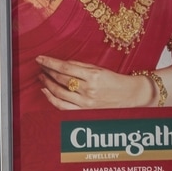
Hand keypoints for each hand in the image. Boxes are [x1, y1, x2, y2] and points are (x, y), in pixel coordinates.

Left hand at [36, 56, 155, 109]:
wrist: (131, 96)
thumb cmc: (115, 81)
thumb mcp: (100, 69)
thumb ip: (80, 66)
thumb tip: (61, 63)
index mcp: (94, 76)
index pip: (65, 68)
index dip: (50, 63)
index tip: (40, 58)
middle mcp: (88, 90)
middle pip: (60, 79)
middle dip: (47, 71)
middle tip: (40, 66)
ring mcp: (85, 102)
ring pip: (59, 92)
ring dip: (47, 83)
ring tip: (42, 76)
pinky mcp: (84, 111)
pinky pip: (62, 106)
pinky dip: (51, 98)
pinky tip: (45, 91)